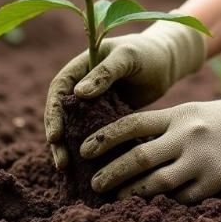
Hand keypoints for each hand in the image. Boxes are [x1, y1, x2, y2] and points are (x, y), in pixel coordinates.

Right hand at [44, 21, 205, 169]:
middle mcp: (82, 84)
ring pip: (73, 125)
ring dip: (68, 146)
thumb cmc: (147, 52)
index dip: (53, 112)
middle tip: (62, 161)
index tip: (56, 135)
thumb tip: (78, 93)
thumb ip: (105, 72)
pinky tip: (87, 168)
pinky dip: (87, 147)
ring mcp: (93, 102)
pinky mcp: (106, 116)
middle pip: (60, 111)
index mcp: (81, 65)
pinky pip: (92, 132)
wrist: (167, 62)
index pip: (59, 88)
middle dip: (58, 136)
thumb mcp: (127, 57)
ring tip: (68, 169)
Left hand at [79, 72, 220, 203]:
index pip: (133, 124)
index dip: (105, 137)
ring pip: (158, 182)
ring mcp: (202, 158)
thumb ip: (158, 125)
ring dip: (133, 193)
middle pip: (140, 156)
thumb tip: (119, 144)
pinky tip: (154, 204)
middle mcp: (187, 135)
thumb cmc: (211, 120)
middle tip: (95, 185)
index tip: (84, 150)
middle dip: (112, 173)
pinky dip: (166, 202)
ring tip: (118, 198)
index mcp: (176, 115)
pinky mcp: (216, 179)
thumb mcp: (185, 111)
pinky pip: (183, 197)